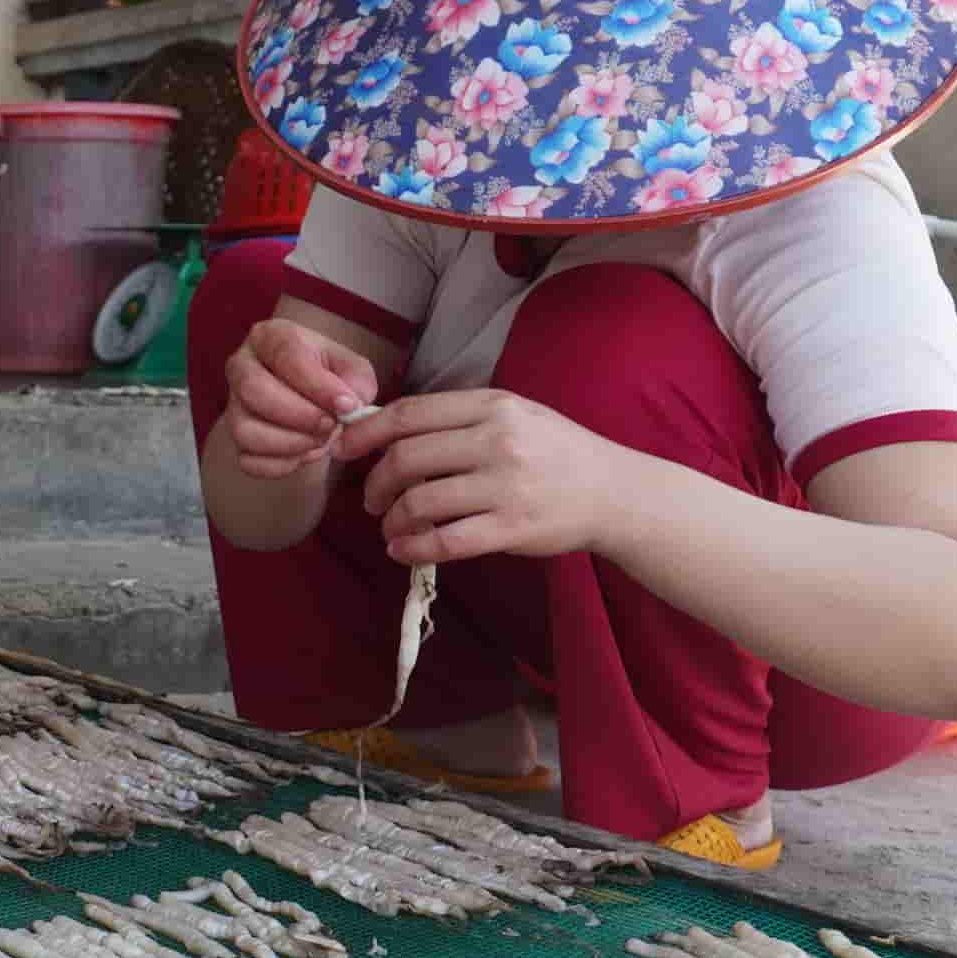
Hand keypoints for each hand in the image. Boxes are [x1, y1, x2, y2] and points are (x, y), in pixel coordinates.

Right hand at [224, 317, 379, 477]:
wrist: (309, 399)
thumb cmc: (329, 376)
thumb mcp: (350, 367)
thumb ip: (356, 380)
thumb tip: (348, 405)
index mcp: (270, 337)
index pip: (286, 356)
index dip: (317, 385)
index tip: (346, 404)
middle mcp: (242, 367)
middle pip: (254, 391)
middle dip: (299, 415)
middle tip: (330, 425)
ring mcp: (232, 405)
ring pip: (245, 431)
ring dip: (290, 444)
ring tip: (319, 441)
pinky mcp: (233, 438)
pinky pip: (248, 461)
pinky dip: (282, 464)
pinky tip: (305, 453)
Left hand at [339, 388, 637, 564]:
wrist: (613, 491)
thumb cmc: (556, 452)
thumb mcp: (513, 414)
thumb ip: (459, 420)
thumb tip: (390, 430)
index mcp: (491, 406)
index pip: (410, 414)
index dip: (365, 433)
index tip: (343, 449)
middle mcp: (496, 441)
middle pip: (406, 459)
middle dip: (375, 484)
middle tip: (371, 500)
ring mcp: (505, 486)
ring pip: (420, 502)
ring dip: (391, 520)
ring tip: (390, 527)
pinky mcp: (512, 528)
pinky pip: (445, 541)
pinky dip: (412, 548)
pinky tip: (402, 550)